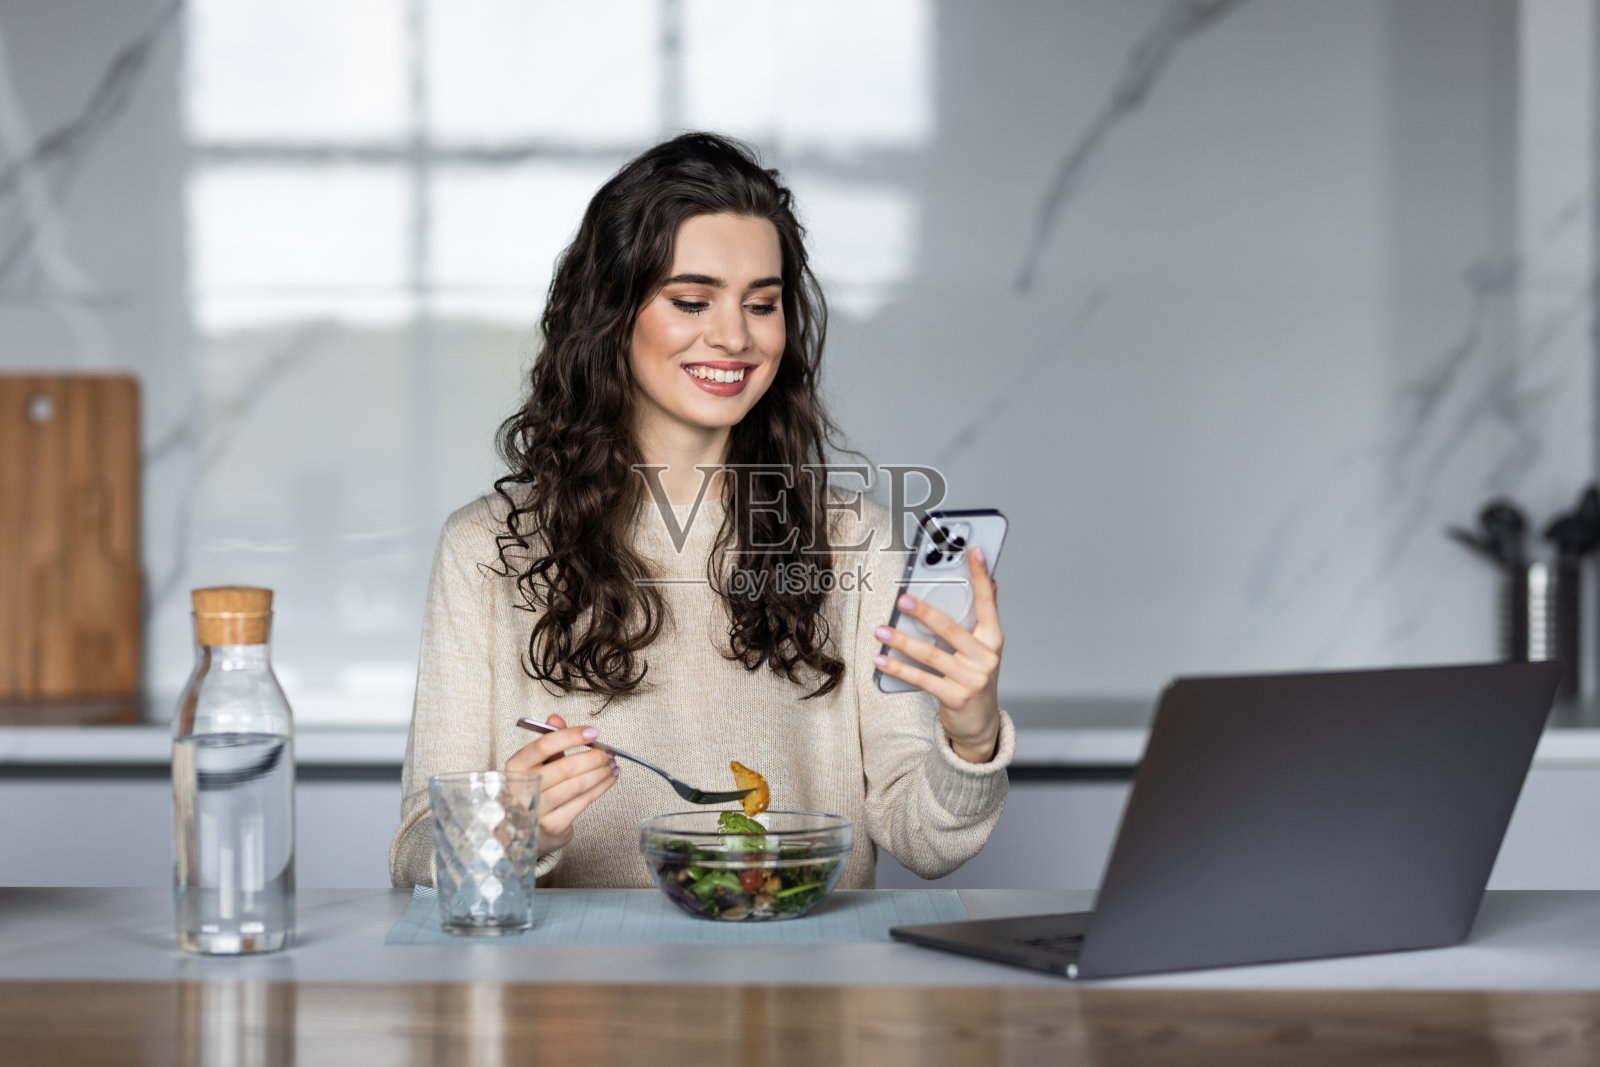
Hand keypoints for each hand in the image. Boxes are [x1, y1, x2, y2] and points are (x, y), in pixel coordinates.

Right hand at [505, 713, 619, 853]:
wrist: (531, 827)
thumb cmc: (537, 788)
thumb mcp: (538, 762)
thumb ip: (548, 740)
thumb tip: (555, 718)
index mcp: (516, 766)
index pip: (543, 746)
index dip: (571, 736)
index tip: (593, 732)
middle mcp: (523, 788)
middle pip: (565, 767)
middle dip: (593, 757)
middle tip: (608, 753)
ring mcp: (537, 809)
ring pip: (577, 785)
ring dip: (600, 773)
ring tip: (612, 764)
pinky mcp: (553, 825)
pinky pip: (583, 802)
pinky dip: (601, 787)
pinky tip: (609, 779)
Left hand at [873, 546, 1003, 762]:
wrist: (981, 724)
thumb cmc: (976, 677)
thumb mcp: (984, 648)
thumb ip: (984, 616)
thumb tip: (992, 581)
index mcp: (993, 638)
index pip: (988, 602)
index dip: (981, 576)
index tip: (973, 551)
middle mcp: (986, 657)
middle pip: (951, 628)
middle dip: (925, 612)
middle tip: (903, 599)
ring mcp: (972, 678)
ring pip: (931, 654)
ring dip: (902, 641)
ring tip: (881, 630)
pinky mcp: (956, 697)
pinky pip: (922, 679)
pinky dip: (899, 668)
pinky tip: (881, 659)